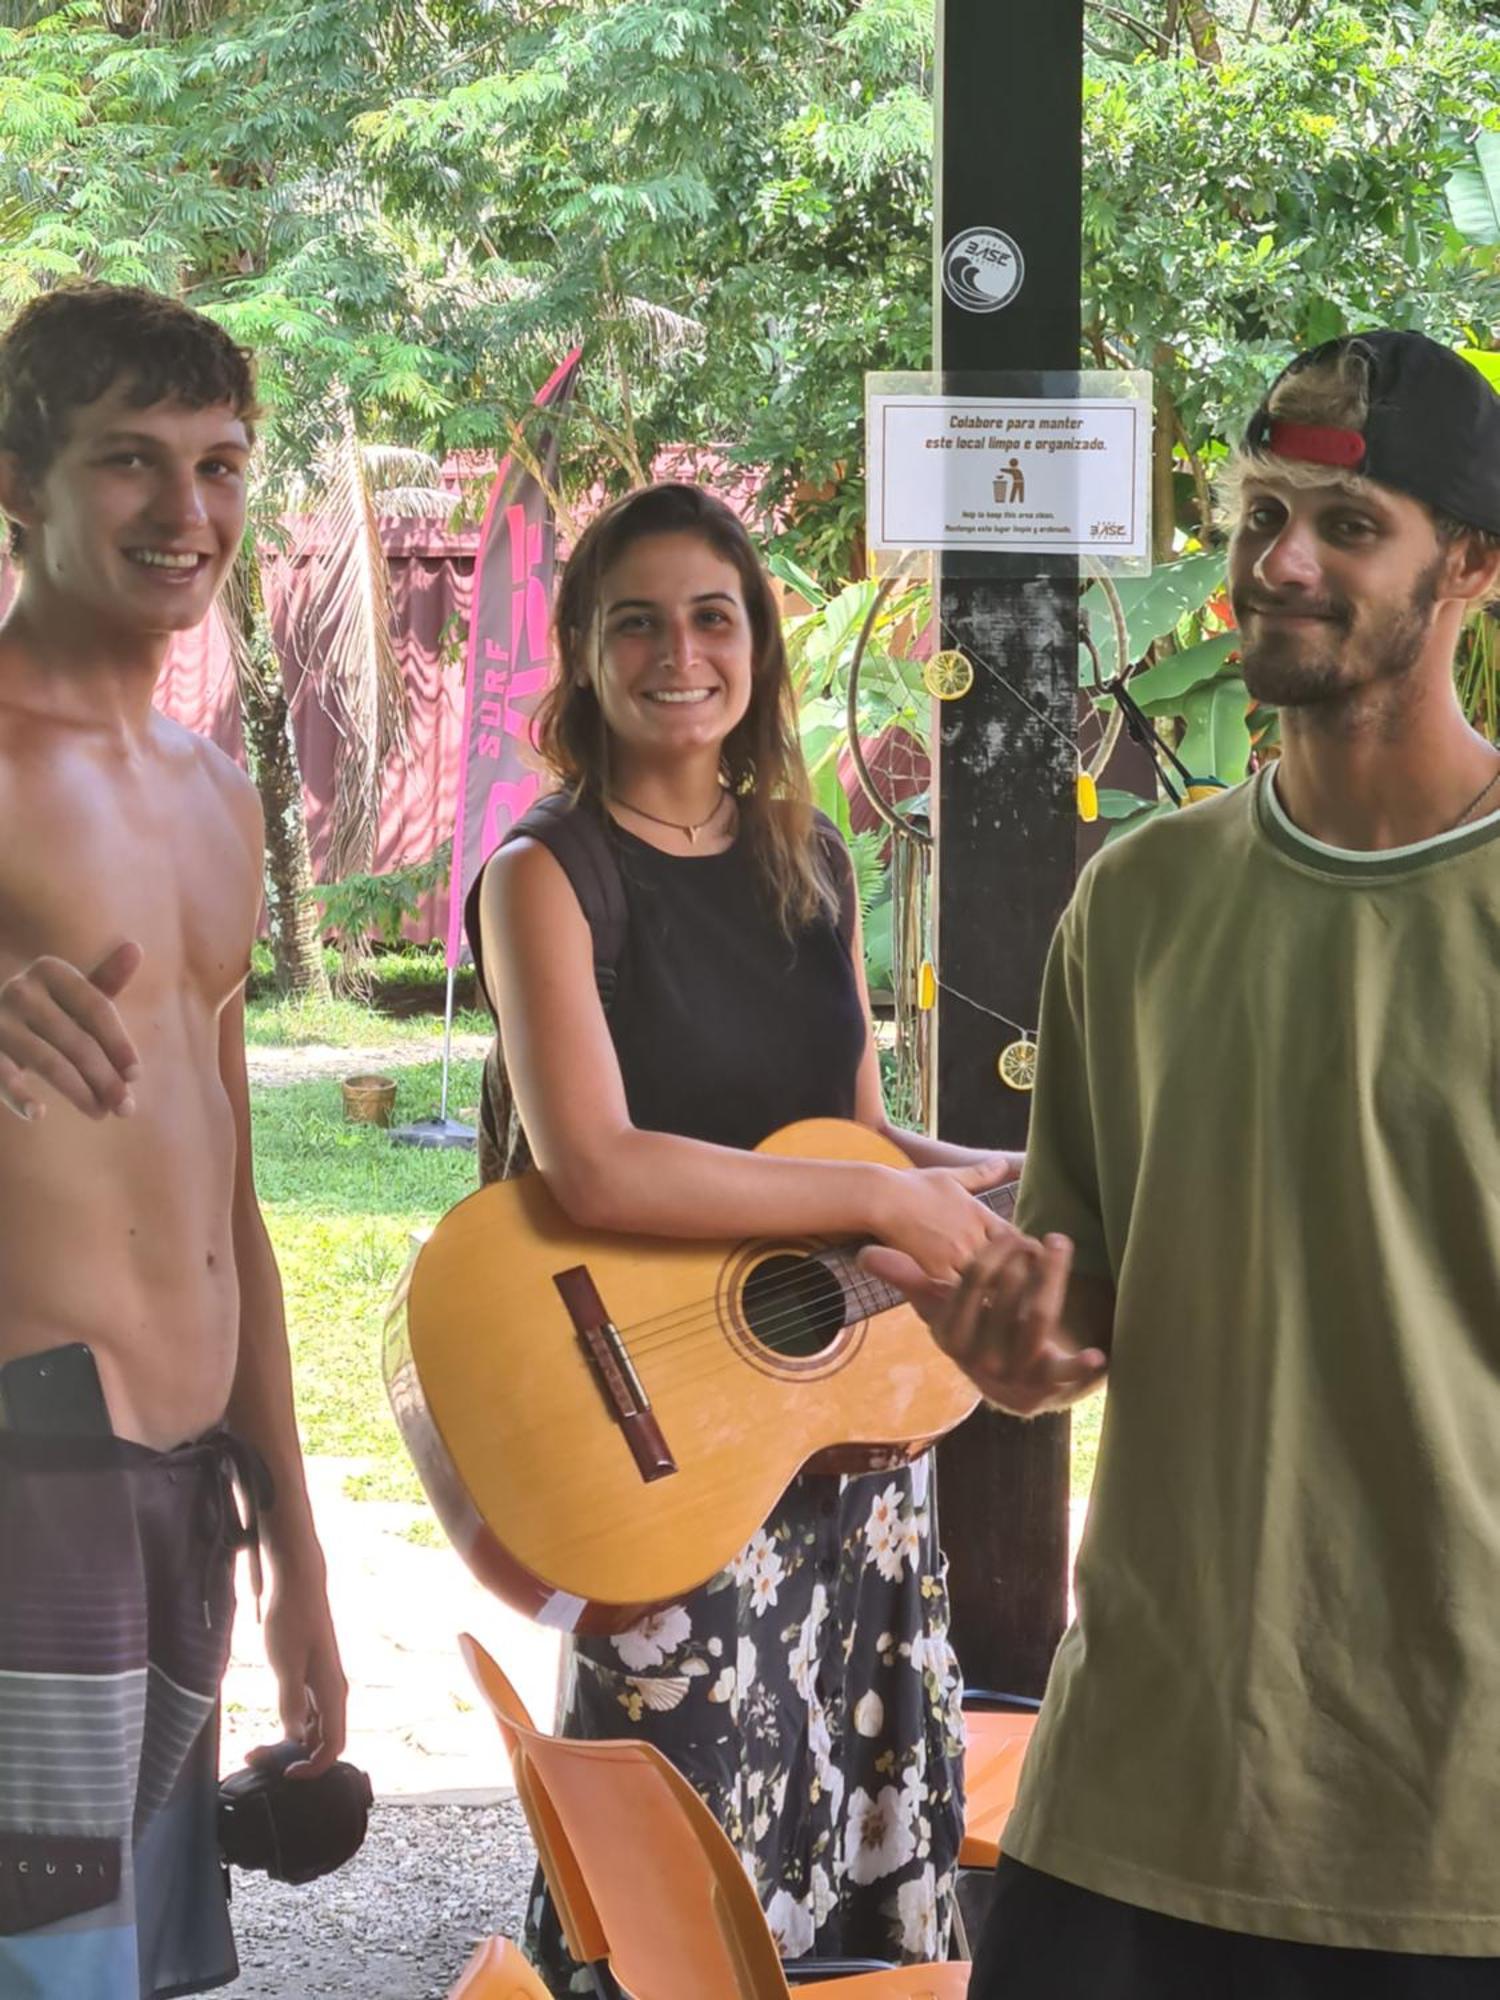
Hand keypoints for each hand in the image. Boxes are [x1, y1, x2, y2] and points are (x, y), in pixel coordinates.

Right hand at [0, 941, 142, 1121]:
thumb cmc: (42, 1009)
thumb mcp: (71, 992)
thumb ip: (105, 978)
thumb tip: (135, 947)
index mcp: (50, 971)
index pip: (97, 1008)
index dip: (119, 1043)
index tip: (136, 1075)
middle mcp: (21, 990)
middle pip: (77, 1041)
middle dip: (105, 1078)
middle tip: (126, 1108)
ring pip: (48, 1062)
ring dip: (79, 1092)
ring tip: (100, 1113)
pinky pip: (3, 1075)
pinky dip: (19, 1096)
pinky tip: (38, 1114)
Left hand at [256, 1566, 347, 1778]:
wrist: (297, 1582)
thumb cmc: (291, 1619)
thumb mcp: (285, 1664)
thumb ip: (290, 1704)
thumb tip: (293, 1737)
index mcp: (332, 1691)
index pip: (334, 1745)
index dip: (315, 1768)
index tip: (286, 1774)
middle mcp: (331, 1690)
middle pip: (321, 1740)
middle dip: (294, 1757)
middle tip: (256, 1757)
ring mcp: (321, 1683)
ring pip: (311, 1727)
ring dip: (288, 1742)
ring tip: (255, 1747)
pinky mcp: (309, 1675)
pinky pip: (304, 1711)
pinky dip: (288, 1723)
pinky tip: (267, 1723)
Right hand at [862, 1227, 1106, 1415]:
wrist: (1005, 1385)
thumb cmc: (971, 1332)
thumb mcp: (937, 1307)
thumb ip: (907, 1277)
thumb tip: (865, 1255)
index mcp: (950, 1336)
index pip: (969, 1283)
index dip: (991, 1254)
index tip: (1009, 1233)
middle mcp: (977, 1358)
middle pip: (1005, 1298)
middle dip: (1023, 1260)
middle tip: (1040, 1237)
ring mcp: (1011, 1373)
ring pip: (1036, 1320)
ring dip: (1052, 1279)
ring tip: (1060, 1245)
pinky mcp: (1044, 1386)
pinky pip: (1061, 1374)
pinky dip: (1080, 1367)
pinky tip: (1099, 1354)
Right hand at [869, 1157, 1013, 1284]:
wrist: (882, 1198)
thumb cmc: (912, 1185)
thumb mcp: (950, 1176)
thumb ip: (979, 1174)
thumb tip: (1003, 1163)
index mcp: (979, 1214)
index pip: (1015, 1238)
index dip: (1020, 1251)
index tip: (1016, 1259)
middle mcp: (974, 1234)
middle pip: (1008, 1263)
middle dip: (1011, 1274)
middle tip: (1012, 1286)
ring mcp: (957, 1253)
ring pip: (988, 1279)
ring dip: (991, 1288)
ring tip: (993, 1298)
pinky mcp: (938, 1269)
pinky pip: (961, 1290)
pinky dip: (966, 1296)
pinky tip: (967, 1301)